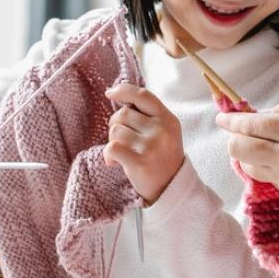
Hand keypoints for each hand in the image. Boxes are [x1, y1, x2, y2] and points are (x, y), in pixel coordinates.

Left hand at [103, 83, 184, 203]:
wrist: (171, 187)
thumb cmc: (162, 157)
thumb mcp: (164, 131)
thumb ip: (147, 115)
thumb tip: (118, 95)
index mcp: (168, 119)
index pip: (143, 95)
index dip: (124, 90)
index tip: (110, 93)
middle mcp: (162, 129)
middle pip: (123, 113)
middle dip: (116, 124)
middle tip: (123, 140)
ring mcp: (151, 145)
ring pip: (115, 131)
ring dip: (112, 141)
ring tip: (122, 153)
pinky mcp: (139, 161)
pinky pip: (111, 147)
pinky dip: (107, 155)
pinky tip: (114, 162)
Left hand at [214, 103, 278, 220]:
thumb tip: (269, 115)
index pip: (251, 124)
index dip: (232, 120)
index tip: (223, 117)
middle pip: (240, 148)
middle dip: (232, 138)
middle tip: (235, 132)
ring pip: (250, 167)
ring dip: (248, 155)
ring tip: (258, 148)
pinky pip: (271, 180)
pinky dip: (269, 168)